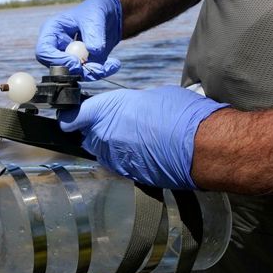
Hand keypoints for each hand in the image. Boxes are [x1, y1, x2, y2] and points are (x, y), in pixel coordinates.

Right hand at [35, 0, 122, 79]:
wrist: (110, 16)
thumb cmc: (96, 10)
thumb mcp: (95, 17)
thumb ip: (93, 34)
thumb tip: (93, 51)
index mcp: (52, 31)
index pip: (44, 51)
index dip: (57, 60)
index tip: (77, 62)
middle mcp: (57, 47)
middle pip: (57, 68)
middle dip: (78, 71)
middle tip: (98, 67)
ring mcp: (68, 57)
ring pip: (74, 75)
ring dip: (93, 73)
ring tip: (112, 64)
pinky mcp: (81, 65)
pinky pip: (87, 75)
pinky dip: (101, 72)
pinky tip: (113, 64)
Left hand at [58, 86, 228, 189]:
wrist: (202, 146)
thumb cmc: (182, 116)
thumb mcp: (152, 97)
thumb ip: (131, 105)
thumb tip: (129, 110)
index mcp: (108, 110)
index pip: (74, 116)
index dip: (71, 117)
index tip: (70, 118)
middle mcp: (105, 136)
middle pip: (88, 136)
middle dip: (95, 131)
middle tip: (116, 124)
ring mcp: (116, 158)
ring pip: (102, 152)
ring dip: (111, 146)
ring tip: (134, 139)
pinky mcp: (128, 174)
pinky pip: (118, 165)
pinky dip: (126, 159)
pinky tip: (143, 152)